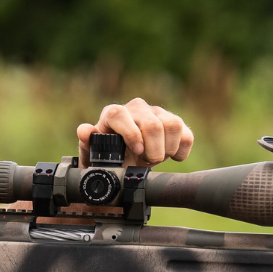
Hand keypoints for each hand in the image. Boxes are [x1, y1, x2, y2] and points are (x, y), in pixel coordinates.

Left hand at [77, 98, 193, 166]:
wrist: (126, 162)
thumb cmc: (108, 158)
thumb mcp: (94, 156)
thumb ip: (88, 143)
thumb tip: (85, 131)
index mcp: (114, 114)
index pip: (120, 114)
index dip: (130, 134)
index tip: (136, 152)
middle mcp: (137, 109)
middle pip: (152, 124)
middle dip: (152, 150)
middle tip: (145, 161)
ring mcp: (158, 114)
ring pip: (174, 125)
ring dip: (167, 150)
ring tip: (155, 158)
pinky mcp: (175, 124)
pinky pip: (187, 135)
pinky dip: (181, 151)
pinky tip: (170, 156)